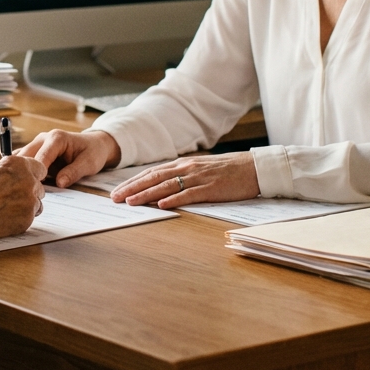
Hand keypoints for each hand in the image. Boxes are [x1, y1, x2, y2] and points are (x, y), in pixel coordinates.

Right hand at [0, 156, 47, 238]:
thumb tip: (8, 173)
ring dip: (26, 206)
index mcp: (18, 165)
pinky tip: (5, 218)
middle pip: (39, 187)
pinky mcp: (27, 219)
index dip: (33, 175)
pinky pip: (29, 218)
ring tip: (7, 209)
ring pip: (36, 204)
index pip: (40, 168)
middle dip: (29, 192)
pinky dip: (20, 219)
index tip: (29, 179)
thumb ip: (4, 171)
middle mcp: (28, 181)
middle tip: (14, 197)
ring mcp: (29, 201)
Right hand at [17, 129, 121, 187]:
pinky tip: (25, 184)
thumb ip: (74, 172)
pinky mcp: (35, 151)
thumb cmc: (93, 152)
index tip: (36, 190)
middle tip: (27, 192)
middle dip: (25, 174)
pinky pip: (24, 161)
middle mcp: (43, 138)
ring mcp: (37, 144)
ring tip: (23, 189)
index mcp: (56, 138)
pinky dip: (22, 172)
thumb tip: (59, 183)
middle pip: (25, 157)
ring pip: (21, 159)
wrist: (95, 145)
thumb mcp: (89, 163)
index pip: (40, 157)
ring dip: (21, 173)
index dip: (36, 174)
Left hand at [111, 152, 259, 208]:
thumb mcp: (201, 169)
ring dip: (146, 195)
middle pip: (153, 178)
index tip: (117, 191)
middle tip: (114, 198)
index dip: (133, 182)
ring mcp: (198, 178)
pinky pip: (189, 194)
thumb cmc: (228, 170)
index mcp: (183, 164)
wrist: (254, 168)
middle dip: (132, 188)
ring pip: (166, 186)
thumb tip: (162, 186)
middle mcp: (187, 168)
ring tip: (130, 202)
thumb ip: (182, 175)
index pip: (151, 173)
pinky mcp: (211, 188)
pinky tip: (161, 205)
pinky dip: (174, 199)